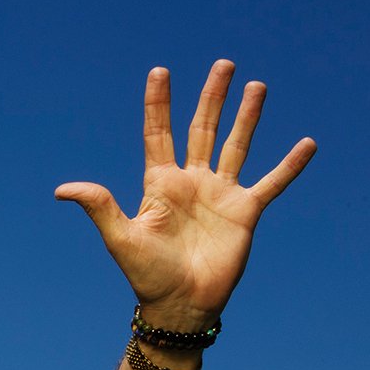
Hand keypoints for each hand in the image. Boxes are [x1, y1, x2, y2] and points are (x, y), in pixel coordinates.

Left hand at [56, 60, 314, 329]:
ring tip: (257, 86)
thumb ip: (100, 207)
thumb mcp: (121, 237)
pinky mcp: (245, 212)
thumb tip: (62, 190)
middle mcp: (192, 182)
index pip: (159, 133)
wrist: (181, 306)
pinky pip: (272, 183)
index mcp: (160, 183)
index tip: (160, 72)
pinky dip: (289, 165)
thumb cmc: (147, 275)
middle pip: (202, 128)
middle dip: (212, 96)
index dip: (159, 104)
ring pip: (236, 145)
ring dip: (247, 116)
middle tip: (224, 64)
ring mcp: (220, 194)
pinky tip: (307, 144)